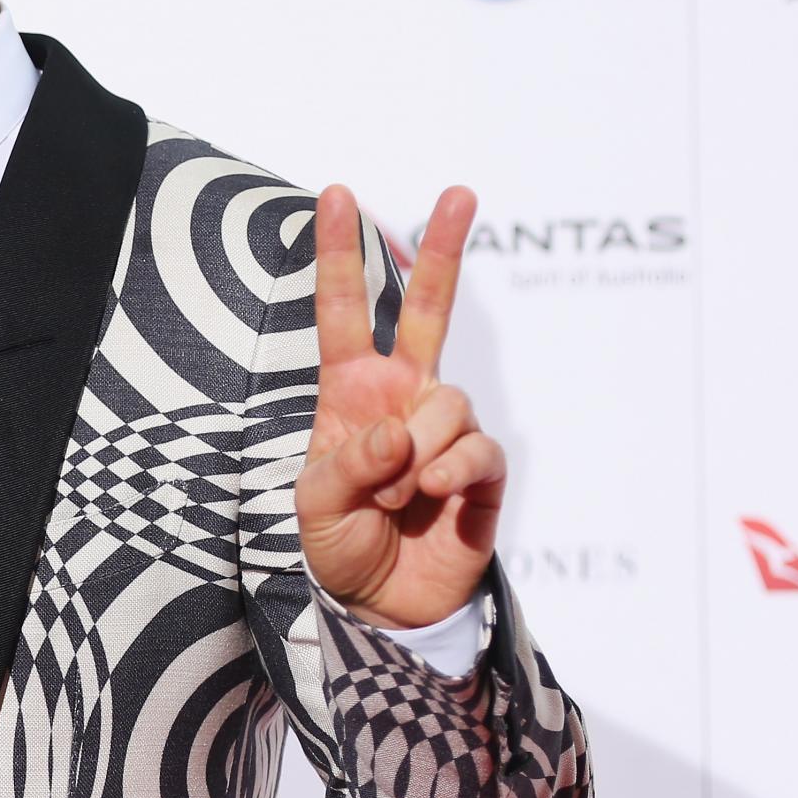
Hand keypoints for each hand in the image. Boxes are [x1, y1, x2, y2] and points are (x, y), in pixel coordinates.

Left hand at [293, 185, 505, 630]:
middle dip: (444, 249)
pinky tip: (432, 498)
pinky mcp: (481, 468)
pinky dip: (449, 473)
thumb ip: (348, 463)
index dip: (340, 254)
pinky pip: (475, 450)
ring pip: (447, 403)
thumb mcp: (316, 504)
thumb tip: (398, 431)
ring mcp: (445, 429)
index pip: (345, 311)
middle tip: (460, 192)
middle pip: (428, 309)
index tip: (335, 193)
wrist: (384, 604)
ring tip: (395, 497)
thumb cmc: (341, 543)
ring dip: (414, 456)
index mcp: (351, 391)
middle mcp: (403, 396)